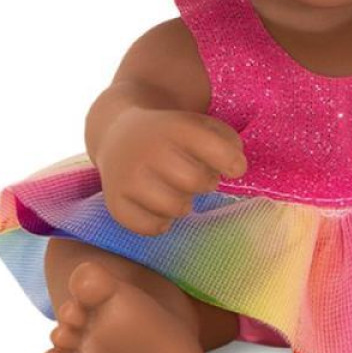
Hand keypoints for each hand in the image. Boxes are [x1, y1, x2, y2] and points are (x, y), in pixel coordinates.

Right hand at [95, 107, 247, 235]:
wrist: (119, 134)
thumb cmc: (172, 134)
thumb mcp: (200, 124)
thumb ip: (227, 141)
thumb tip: (236, 167)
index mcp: (175, 126)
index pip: (212, 147)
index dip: (232, 161)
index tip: (235, 168)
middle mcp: (148, 149)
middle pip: (195, 181)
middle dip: (206, 183)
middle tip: (200, 178)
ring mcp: (128, 176)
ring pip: (174, 208)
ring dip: (185, 204)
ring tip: (179, 191)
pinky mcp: (115, 202)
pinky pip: (150, 228)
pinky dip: (161, 222)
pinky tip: (159, 206)